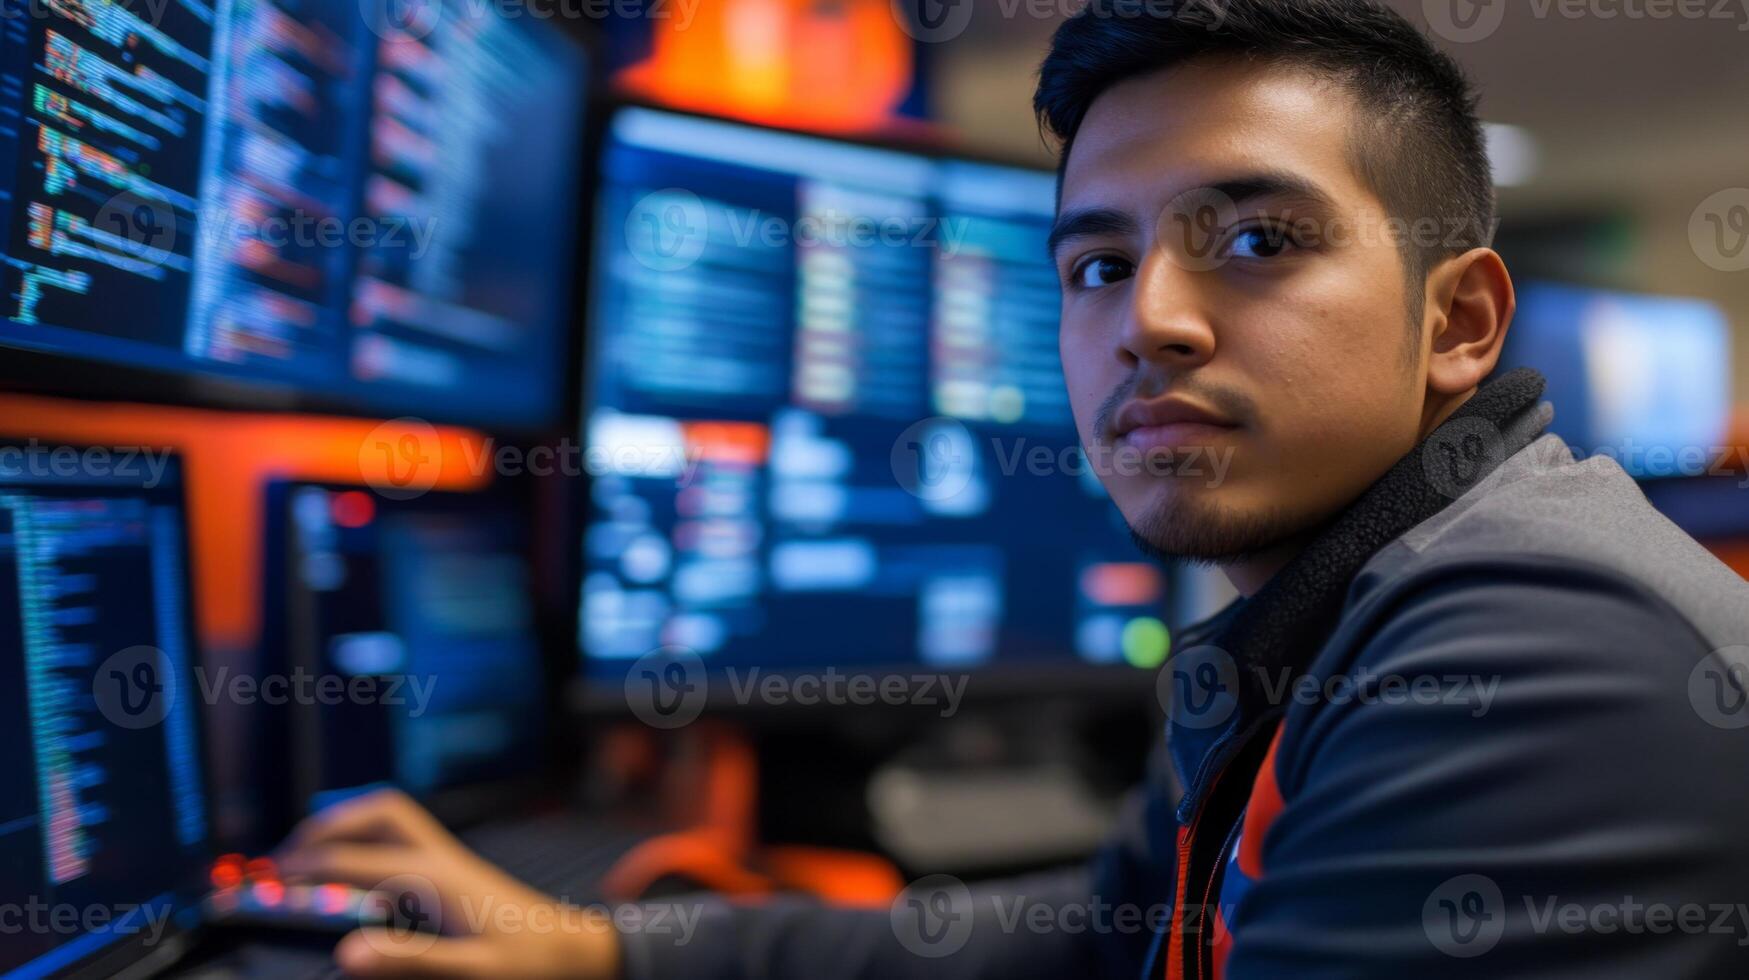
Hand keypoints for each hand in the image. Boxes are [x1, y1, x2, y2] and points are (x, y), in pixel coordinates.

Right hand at [278, 789, 621, 978]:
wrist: (578, 954)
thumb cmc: (532, 964)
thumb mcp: (471, 972)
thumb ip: (409, 961)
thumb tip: (346, 952)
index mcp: (435, 878)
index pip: (353, 862)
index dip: (303, 870)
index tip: (262, 882)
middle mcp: (440, 859)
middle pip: (379, 812)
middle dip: (328, 824)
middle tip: (283, 856)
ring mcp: (449, 861)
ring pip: (394, 817)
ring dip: (350, 824)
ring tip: (308, 854)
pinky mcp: (455, 873)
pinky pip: (405, 838)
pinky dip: (371, 840)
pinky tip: (355, 872)